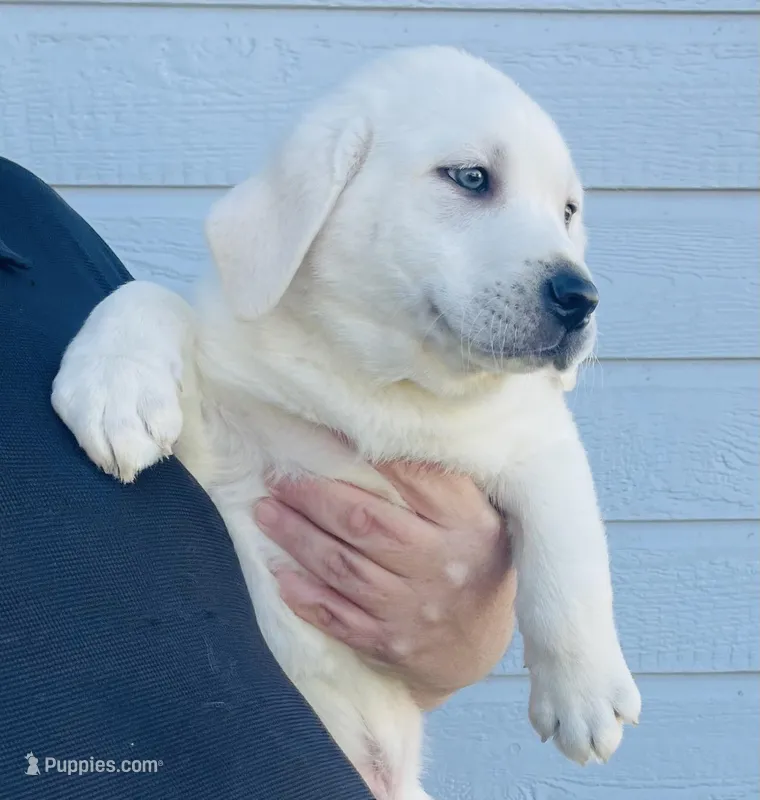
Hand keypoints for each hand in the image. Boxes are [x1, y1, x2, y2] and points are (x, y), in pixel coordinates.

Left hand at [253, 462, 515, 709]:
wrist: (477, 642)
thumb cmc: (467, 557)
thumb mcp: (473, 513)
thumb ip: (436, 480)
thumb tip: (375, 436)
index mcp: (467, 522)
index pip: (413, 478)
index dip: (365, 454)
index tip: (323, 435)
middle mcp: (443, 564)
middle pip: (365, 522)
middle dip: (313, 496)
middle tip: (277, 475)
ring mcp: (415, 608)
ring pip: (345, 568)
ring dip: (298, 537)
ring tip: (265, 511)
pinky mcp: (391, 641)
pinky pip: (340, 619)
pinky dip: (307, 596)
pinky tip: (280, 574)